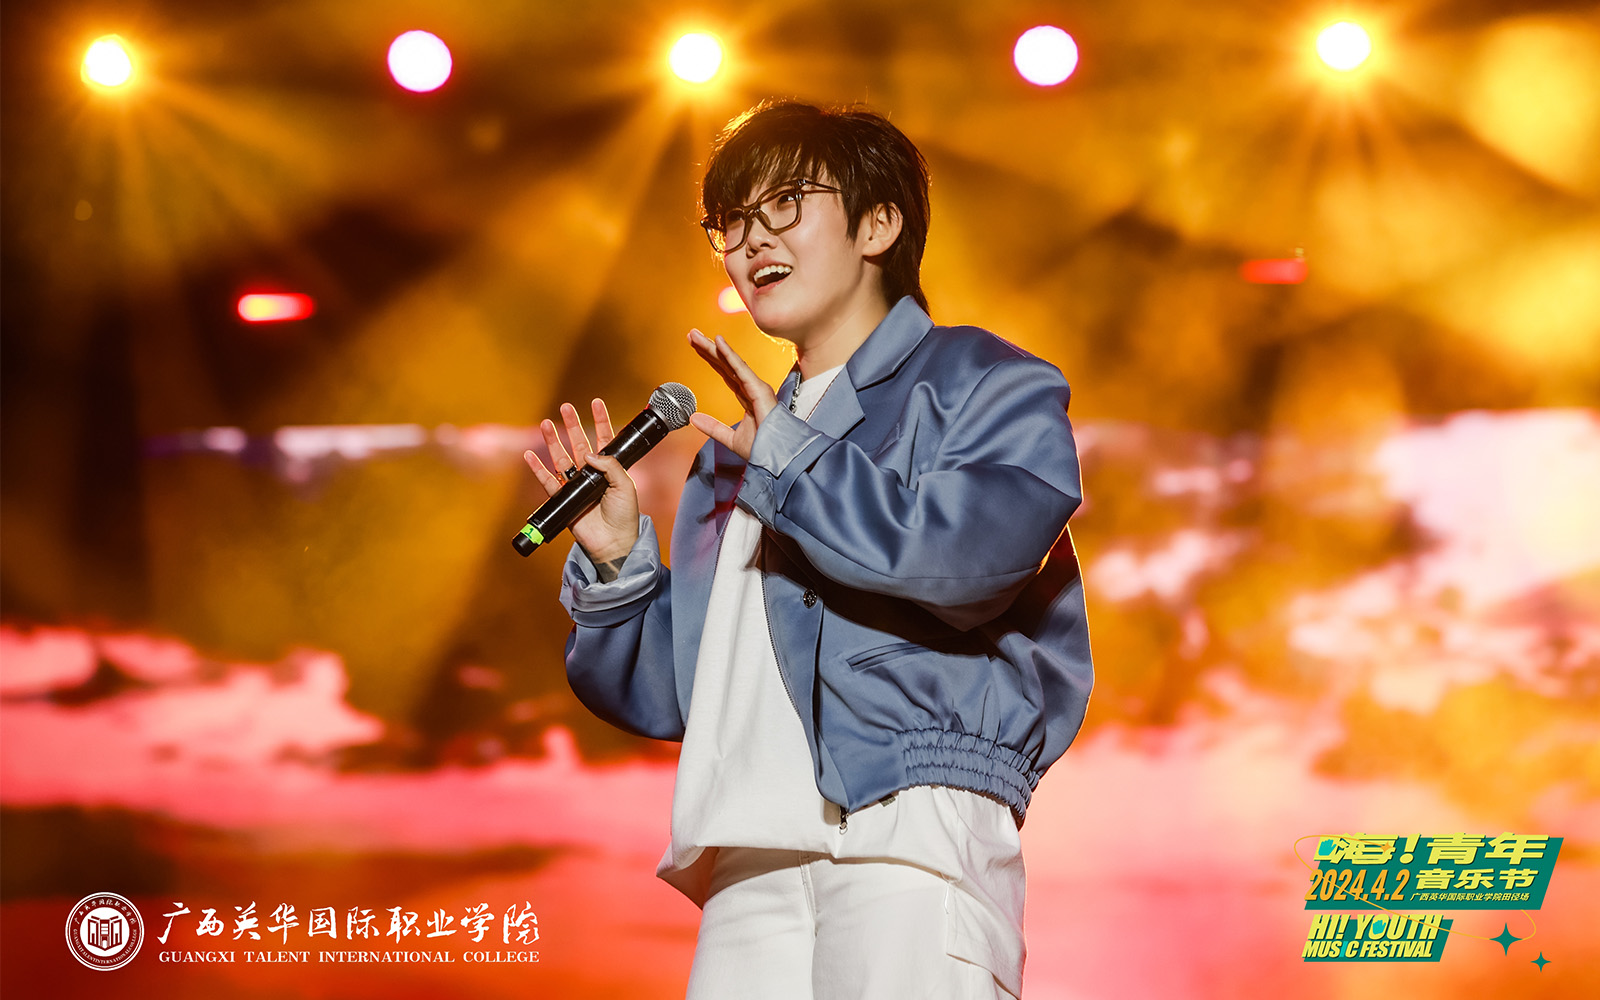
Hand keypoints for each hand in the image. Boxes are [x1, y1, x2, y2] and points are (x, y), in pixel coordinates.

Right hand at [522, 398, 638, 574]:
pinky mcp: (564, 500)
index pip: (604, 439)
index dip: (600, 420)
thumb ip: (610, 466)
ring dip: (552, 441)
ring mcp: (577, 486)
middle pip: (579, 444)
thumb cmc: (625, 515)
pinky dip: (537, 469)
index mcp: (610, 469)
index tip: (596, 402)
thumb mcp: (625, 485)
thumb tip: (587, 454)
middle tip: (566, 407)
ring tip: (545, 423)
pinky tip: (529, 456)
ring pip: (561, 458)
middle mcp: (592, 474)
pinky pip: (548, 482)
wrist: (614, 542)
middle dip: (572, 425)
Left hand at [687, 329, 776, 460]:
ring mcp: (756, 387)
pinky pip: (741, 369)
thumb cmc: (763, 449)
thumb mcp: (731, 439)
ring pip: (730, 363)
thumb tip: (693, 418)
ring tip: (697, 335)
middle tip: (692, 334)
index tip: (696, 346)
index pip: (725, 373)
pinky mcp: (759, 390)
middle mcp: (751, 388)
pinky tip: (718, 342)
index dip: (711, 359)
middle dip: (708, 349)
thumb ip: (713, 427)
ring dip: (713, 347)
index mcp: (747, 397)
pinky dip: (729, 354)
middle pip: (725, 364)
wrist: (777, 457)